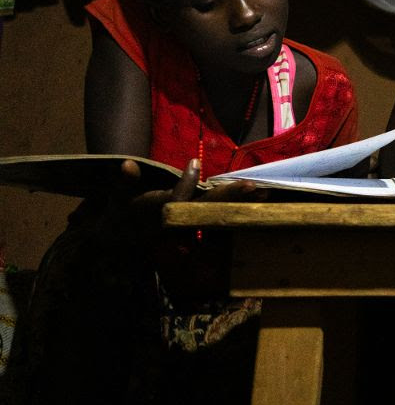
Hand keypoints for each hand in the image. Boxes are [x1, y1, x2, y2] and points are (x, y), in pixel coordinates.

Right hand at [112, 159, 263, 234]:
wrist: (122, 242)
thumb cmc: (121, 212)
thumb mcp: (118, 197)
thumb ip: (125, 182)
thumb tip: (126, 163)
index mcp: (161, 212)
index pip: (176, 198)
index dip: (185, 181)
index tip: (195, 162)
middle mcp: (180, 221)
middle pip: (207, 208)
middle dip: (229, 196)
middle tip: (252, 185)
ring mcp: (191, 226)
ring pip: (220, 213)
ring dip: (241, 203)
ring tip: (265, 191)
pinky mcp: (198, 226)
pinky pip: (222, 215)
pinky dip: (239, 207)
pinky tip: (259, 198)